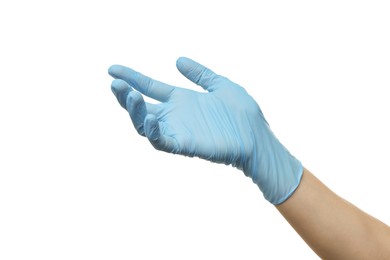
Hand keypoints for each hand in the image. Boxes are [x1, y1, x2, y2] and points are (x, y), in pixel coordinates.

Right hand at [108, 57, 301, 203]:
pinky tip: (149, 118)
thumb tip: (177, 60)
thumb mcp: (220, 84)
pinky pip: (161, 141)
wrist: (257, 136)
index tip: (112, 69)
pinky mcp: (185, 145)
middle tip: (116, 83)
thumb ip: (200, 73)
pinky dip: (152, 132)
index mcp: (181, 100)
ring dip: (134, 110)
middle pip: (141, 107)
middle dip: (125, 95)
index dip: (131, 77)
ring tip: (129, 94)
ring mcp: (178, 130)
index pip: (149, 87)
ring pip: (144, 124)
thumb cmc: (242, 113)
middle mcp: (175, 115)